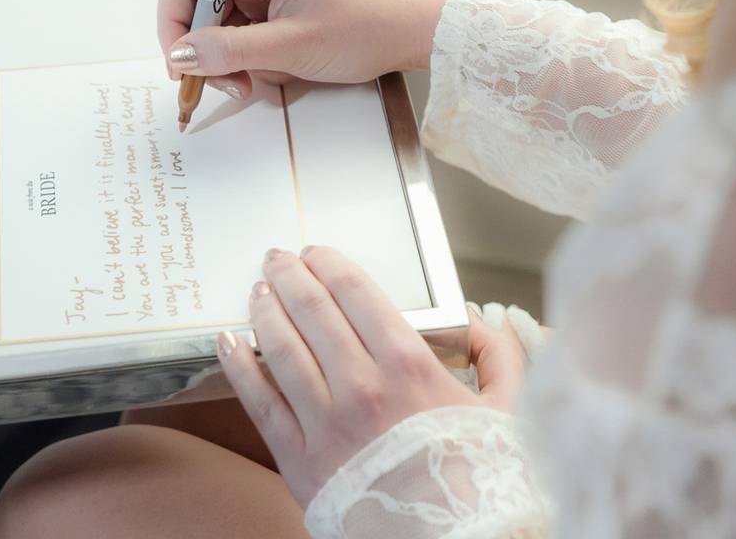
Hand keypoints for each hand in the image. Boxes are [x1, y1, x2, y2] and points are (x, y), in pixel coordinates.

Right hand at [158, 0, 447, 98]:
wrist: (420, 28)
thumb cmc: (368, 22)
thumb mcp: (289, 46)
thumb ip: (227, 51)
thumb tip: (181, 55)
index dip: (173, 25)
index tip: (180, 67)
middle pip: (204, 7)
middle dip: (212, 52)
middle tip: (230, 86)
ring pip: (228, 26)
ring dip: (237, 60)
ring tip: (262, 81)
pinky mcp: (287, 4)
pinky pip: (253, 33)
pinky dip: (258, 58)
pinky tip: (280, 71)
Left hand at [216, 246, 529, 508]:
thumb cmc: (477, 482)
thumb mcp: (507, 413)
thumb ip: (499, 357)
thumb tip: (483, 322)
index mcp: (409, 367)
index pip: (357, 294)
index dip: (330, 265)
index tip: (316, 253)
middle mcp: (361, 387)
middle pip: (313, 313)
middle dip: (290, 277)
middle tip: (277, 258)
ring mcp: (325, 423)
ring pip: (281, 348)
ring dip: (265, 310)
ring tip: (258, 290)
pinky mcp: (298, 458)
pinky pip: (259, 401)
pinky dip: (239, 366)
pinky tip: (228, 341)